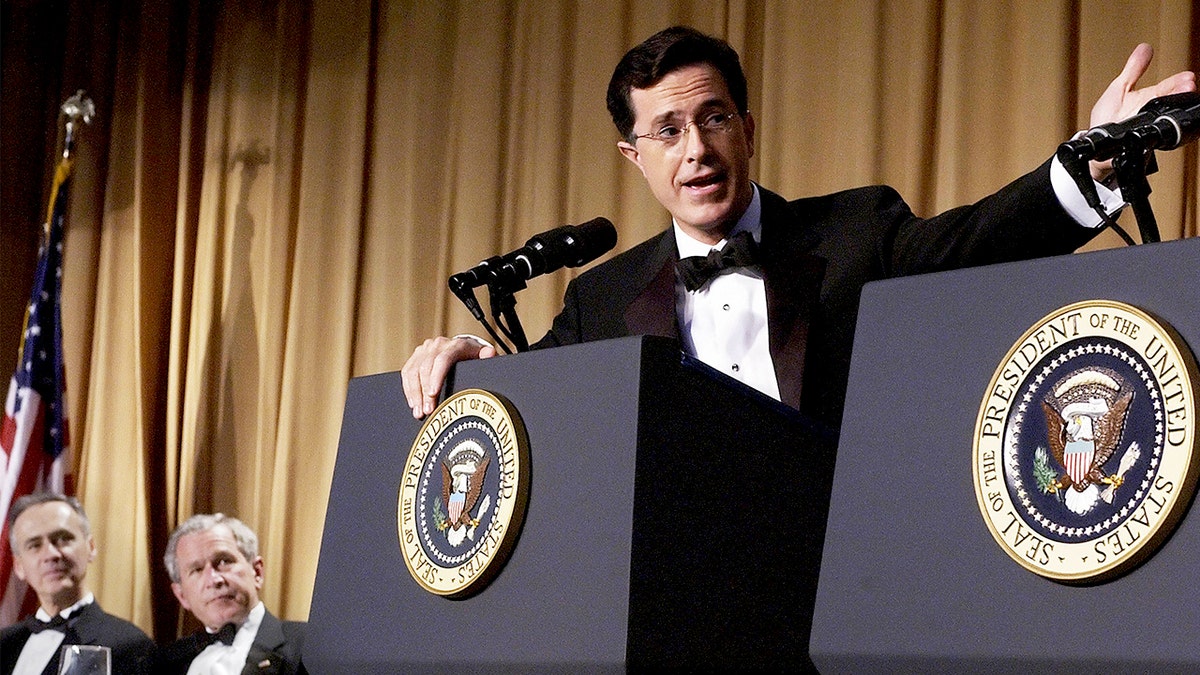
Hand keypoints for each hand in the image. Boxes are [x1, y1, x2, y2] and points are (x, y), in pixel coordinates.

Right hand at [401, 336, 496, 417]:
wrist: (463, 348)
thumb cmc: (475, 356)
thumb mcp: (484, 357)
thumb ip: (488, 357)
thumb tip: (489, 354)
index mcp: (457, 345)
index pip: (443, 360)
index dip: (436, 377)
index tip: (433, 394)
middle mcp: (439, 344)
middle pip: (426, 368)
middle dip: (425, 393)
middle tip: (428, 411)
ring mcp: (426, 349)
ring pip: (414, 371)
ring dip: (415, 394)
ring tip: (419, 412)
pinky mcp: (417, 355)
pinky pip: (407, 372)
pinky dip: (409, 389)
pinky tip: (413, 403)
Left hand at [1087, 43, 1196, 180]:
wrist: (1097, 142)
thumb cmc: (1107, 117)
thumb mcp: (1119, 87)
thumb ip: (1133, 69)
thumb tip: (1145, 46)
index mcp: (1150, 98)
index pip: (1168, 86)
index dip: (1178, 82)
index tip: (1189, 77)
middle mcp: (1151, 112)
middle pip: (1170, 100)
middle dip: (1180, 92)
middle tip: (1189, 85)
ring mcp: (1147, 126)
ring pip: (1164, 116)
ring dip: (1174, 106)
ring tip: (1183, 95)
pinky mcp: (1140, 142)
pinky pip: (1150, 136)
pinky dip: (1156, 130)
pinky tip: (1161, 122)